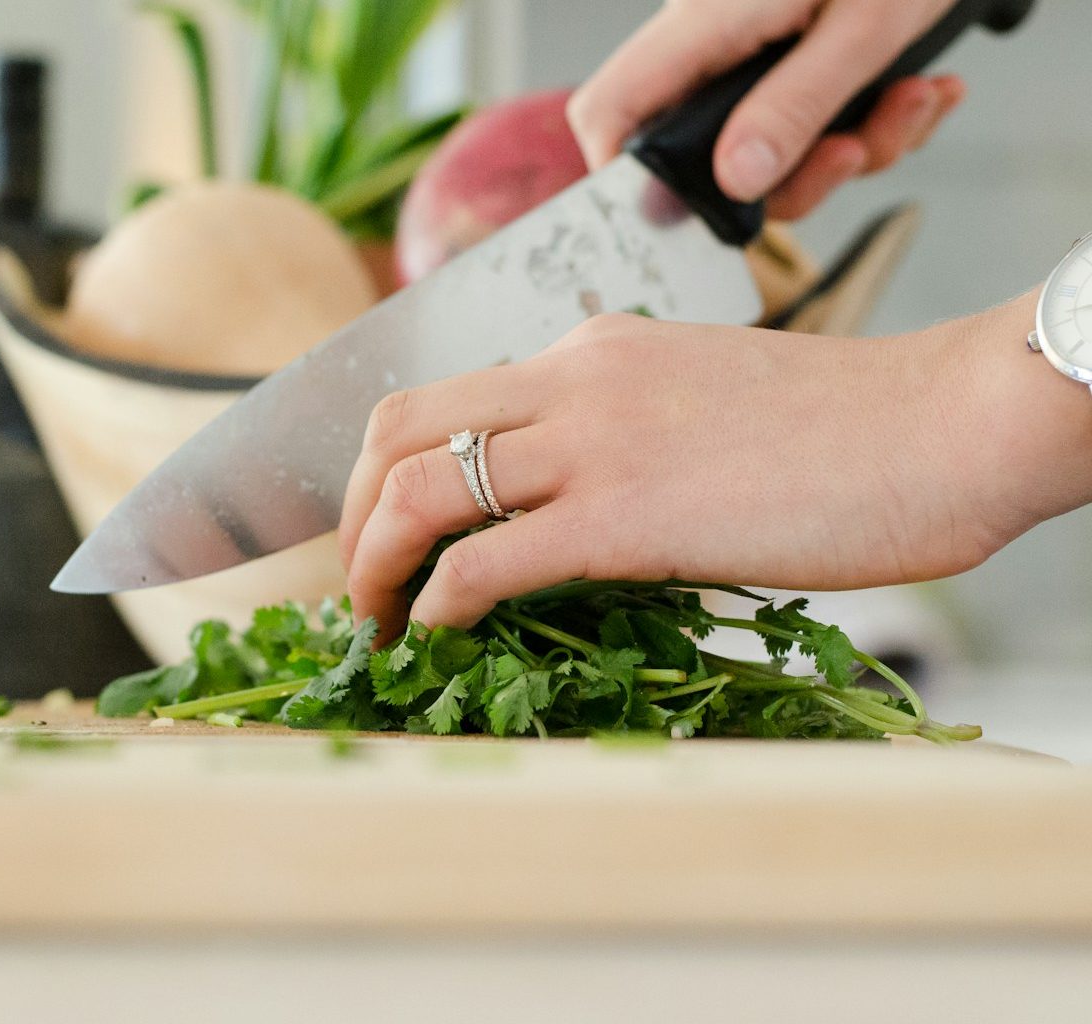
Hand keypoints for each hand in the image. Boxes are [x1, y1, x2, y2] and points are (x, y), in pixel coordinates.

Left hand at [338, 294, 1091, 639]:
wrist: (942, 426)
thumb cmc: (842, 431)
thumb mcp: (697, 400)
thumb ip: (617, 433)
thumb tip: (560, 510)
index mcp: (588, 351)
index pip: (442, 398)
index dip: (384, 469)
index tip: (383, 532)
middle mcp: (570, 379)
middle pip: (396, 429)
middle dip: (350, 514)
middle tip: (358, 582)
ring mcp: (592, 442)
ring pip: (418, 490)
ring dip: (373, 566)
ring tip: (375, 624)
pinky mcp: (624, 516)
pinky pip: (485, 561)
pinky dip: (436, 603)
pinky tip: (436, 633)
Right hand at [568, 0, 965, 218]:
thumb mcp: (865, 25)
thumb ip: (796, 104)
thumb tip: (736, 179)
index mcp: (703, 22)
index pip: (611, 110)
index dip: (623, 177)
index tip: (687, 215)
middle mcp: (714, 45)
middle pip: (705, 157)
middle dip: (797, 177)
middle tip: (855, 149)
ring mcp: (752, 56)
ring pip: (772, 154)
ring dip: (855, 148)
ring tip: (913, 99)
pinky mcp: (793, 62)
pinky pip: (814, 129)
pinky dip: (874, 124)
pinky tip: (919, 89)